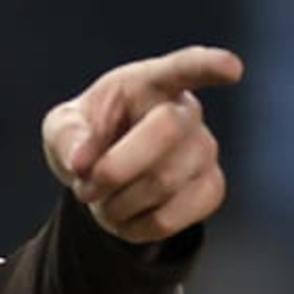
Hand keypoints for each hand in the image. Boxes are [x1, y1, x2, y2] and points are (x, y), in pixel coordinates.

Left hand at [40, 46, 243, 243]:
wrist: (106, 175)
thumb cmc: (89, 137)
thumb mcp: (62, 128)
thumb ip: (67, 137)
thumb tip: (82, 161)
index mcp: (150, 83)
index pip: (185, 67)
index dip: (209, 66)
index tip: (232, 68)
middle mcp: (187, 112)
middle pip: (166, 132)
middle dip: (114, 167)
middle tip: (86, 184)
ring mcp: (205, 151)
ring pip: (164, 183)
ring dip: (117, 203)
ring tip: (104, 198)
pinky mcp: (211, 189)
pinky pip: (171, 219)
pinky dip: (135, 226)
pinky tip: (127, 214)